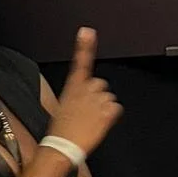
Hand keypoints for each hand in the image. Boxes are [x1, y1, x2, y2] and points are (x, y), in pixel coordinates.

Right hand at [48, 28, 122, 156]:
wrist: (62, 145)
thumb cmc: (61, 129)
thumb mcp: (63, 105)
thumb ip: (77, 95)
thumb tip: (86, 94)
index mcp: (72, 86)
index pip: (80, 61)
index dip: (84, 45)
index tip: (87, 31)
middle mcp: (86, 89)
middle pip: (102, 85)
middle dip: (98, 97)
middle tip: (88, 112)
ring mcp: (97, 99)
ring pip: (109, 99)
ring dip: (104, 109)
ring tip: (91, 120)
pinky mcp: (106, 111)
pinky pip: (116, 109)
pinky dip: (111, 117)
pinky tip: (99, 124)